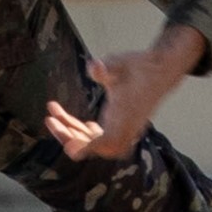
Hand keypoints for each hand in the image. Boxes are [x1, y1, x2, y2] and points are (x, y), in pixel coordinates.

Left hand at [44, 25, 206, 160]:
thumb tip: (95, 66)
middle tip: (50, 118)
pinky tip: (71, 120)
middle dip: (68, 135)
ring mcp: (123, 129)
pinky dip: (84, 130)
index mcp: (124, 120)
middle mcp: (124, 130)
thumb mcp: (120, 64)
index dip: (82, 147)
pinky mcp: (122, 125)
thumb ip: (106, 68)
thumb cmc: (141, 67)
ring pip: (93, 141)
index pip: (101, 145)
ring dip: (72, 130)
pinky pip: (99, 136)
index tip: (66, 144)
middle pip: (92, 146)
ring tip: (54, 112)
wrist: (161, 69)